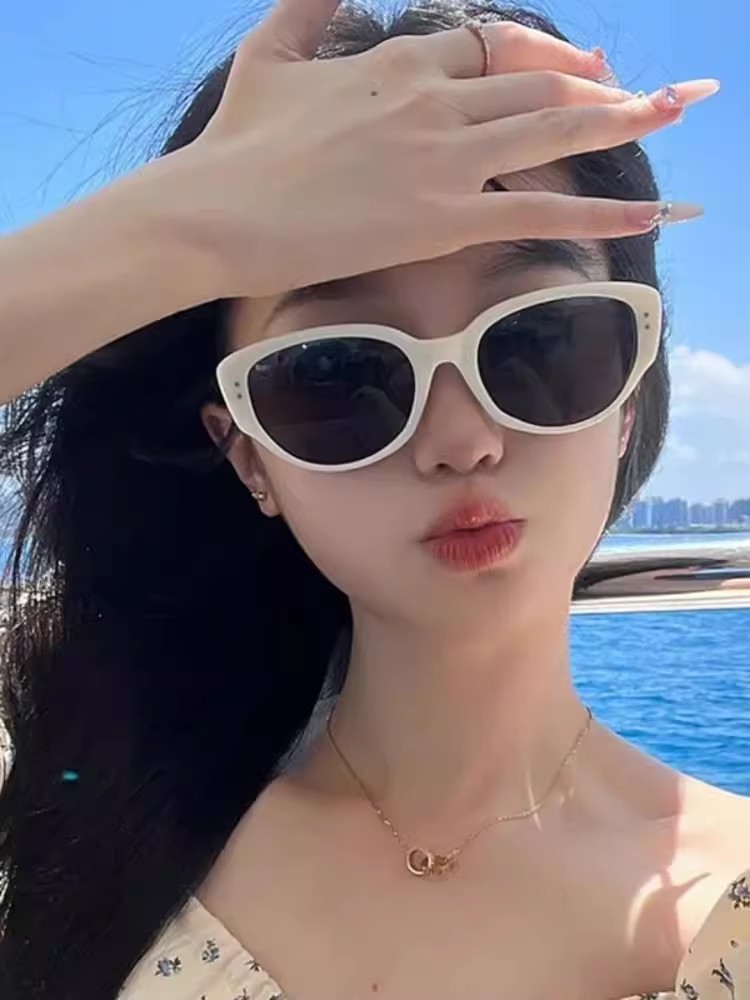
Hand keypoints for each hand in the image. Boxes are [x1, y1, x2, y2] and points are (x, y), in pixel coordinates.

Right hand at [156, 0, 714, 298]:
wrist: (215, 212)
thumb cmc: (237, 143)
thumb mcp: (269, 51)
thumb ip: (307, 2)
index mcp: (399, 60)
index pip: (491, 46)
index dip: (541, 55)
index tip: (580, 67)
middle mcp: (433, 99)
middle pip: (538, 80)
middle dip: (603, 84)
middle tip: (658, 93)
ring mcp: (443, 158)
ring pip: (552, 129)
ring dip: (621, 121)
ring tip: (674, 115)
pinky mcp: (442, 219)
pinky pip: (537, 208)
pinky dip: (597, 210)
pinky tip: (645, 213)